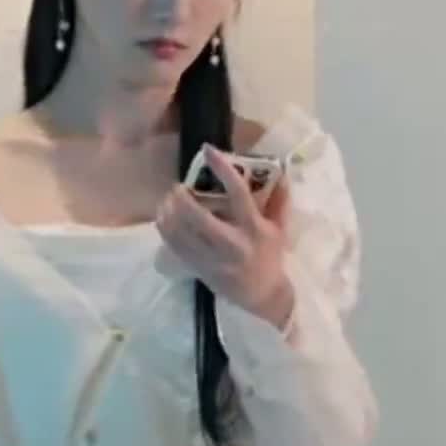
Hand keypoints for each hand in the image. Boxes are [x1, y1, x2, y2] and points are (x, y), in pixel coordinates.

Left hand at [157, 148, 294, 326]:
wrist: (263, 296)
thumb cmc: (270, 258)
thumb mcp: (279, 229)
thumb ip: (279, 201)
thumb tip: (281, 172)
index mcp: (254, 228)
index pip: (238, 193)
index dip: (223, 169)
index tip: (208, 149)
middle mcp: (232, 243)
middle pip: (198, 216)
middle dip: (182, 197)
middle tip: (177, 187)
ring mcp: (213, 259)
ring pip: (182, 232)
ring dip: (169, 212)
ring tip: (167, 200)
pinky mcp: (199, 269)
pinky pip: (175, 247)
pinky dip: (166, 230)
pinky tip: (164, 218)